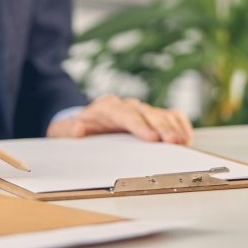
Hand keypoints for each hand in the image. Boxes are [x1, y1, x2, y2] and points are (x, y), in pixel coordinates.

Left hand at [46, 95, 192, 144]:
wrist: (82, 124)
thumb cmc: (74, 130)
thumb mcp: (62, 132)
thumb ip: (66, 130)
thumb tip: (77, 128)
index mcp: (105, 108)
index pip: (124, 113)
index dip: (139, 124)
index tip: (151, 137)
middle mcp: (125, 106)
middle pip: (146, 113)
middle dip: (161, 127)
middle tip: (173, 141)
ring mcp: (139, 111)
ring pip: (159, 114)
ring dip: (172, 128)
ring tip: (183, 141)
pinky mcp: (150, 117)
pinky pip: (169, 115)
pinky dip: (179, 124)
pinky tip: (186, 135)